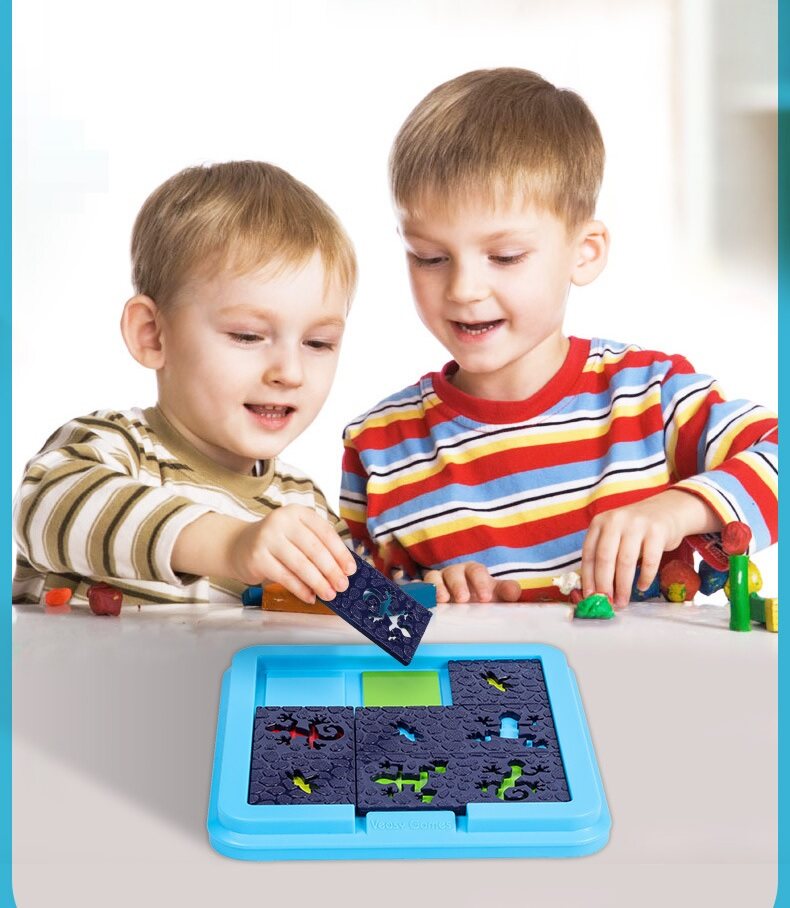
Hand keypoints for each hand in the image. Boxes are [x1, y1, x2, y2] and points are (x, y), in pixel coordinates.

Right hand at [172, 507, 355, 604]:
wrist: (238, 545)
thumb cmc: (277, 542)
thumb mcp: (297, 534)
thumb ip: (318, 545)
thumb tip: (344, 569)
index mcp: (297, 512)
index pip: (325, 532)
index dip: (340, 552)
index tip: (351, 569)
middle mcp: (282, 521)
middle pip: (314, 548)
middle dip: (331, 570)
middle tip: (343, 585)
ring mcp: (267, 538)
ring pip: (300, 564)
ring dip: (318, 582)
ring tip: (329, 594)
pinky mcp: (257, 558)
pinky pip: (285, 577)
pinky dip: (300, 589)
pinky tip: (310, 596)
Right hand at [423, 562, 521, 603]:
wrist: (462, 601)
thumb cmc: (480, 595)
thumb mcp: (494, 593)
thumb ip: (506, 591)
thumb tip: (513, 591)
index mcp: (472, 571)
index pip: (476, 571)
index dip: (481, 583)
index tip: (486, 598)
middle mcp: (453, 573)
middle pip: (453, 573)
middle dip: (458, 585)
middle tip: (463, 599)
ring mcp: (436, 581)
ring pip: (432, 578)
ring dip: (436, 588)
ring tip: (442, 600)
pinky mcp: (422, 590)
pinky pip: (415, 588)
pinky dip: (414, 591)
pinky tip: (416, 599)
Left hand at [580, 489, 721, 607]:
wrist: (667, 510)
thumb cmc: (635, 529)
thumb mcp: (615, 534)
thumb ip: (604, 554)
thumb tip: (595, 589)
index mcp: (599, 522)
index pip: (589, 553)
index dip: (588, 577)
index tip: (590, 596)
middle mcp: (616, 520)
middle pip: (605, 557)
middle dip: (604, 584)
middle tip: (607, 602)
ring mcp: (637, 524)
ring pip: (626, 561)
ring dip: (623, 585)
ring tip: (623, 601)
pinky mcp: (657, 531)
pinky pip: (649, 560)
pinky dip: (645, 577)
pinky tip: (641, 586)